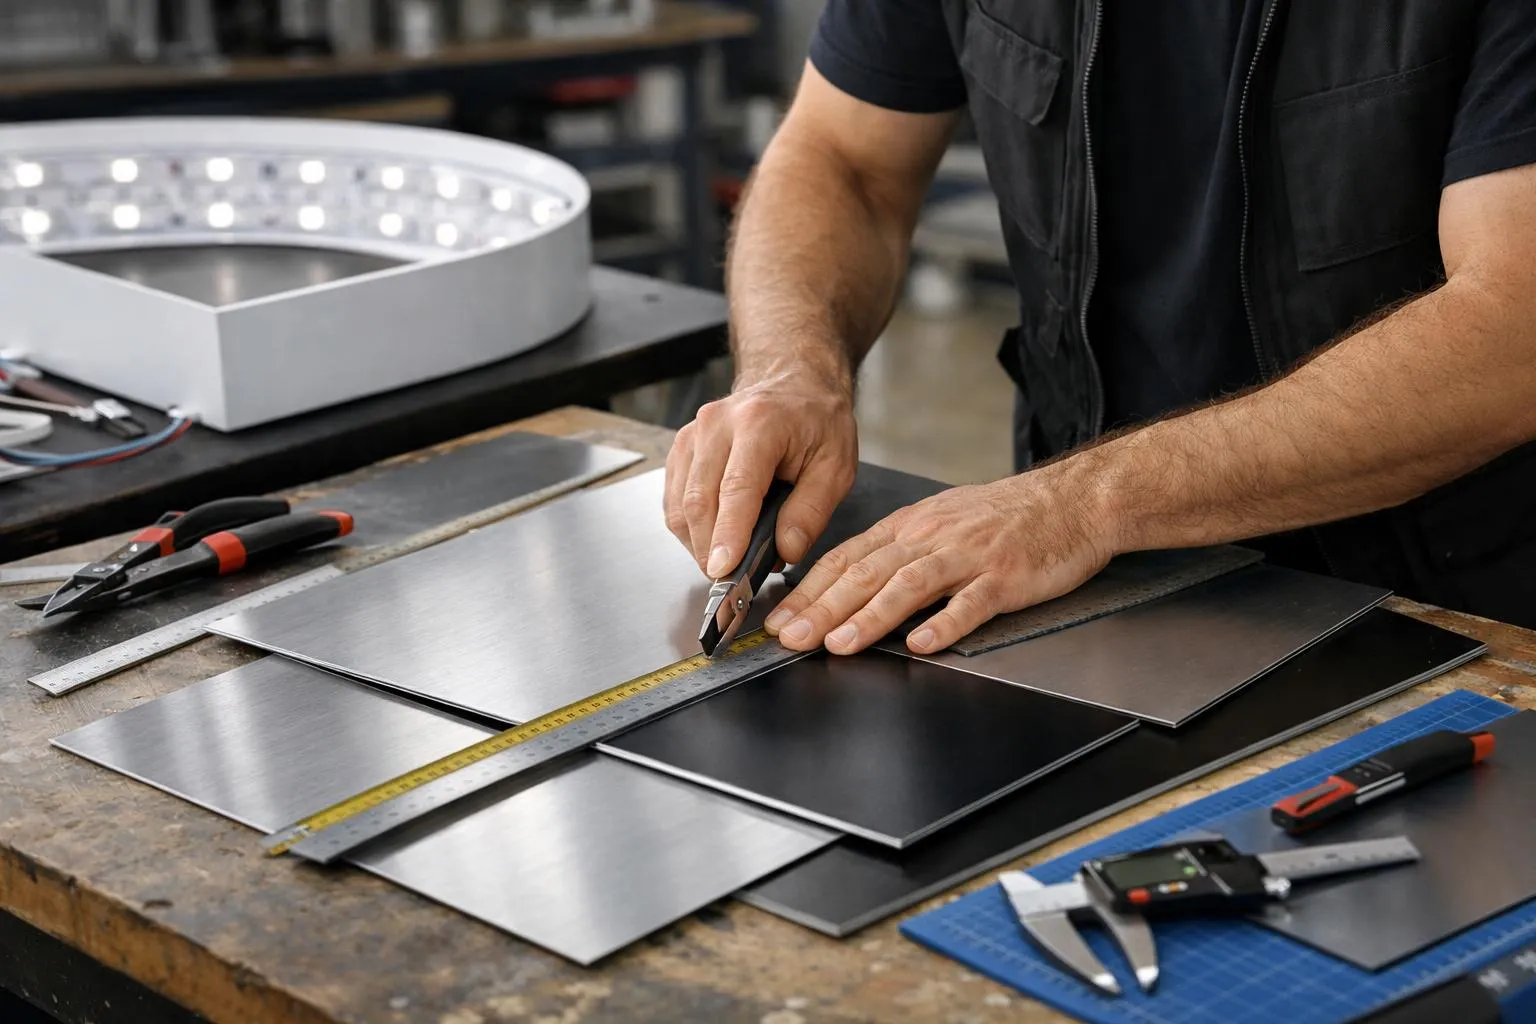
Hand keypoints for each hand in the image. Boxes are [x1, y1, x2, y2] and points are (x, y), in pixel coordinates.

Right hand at [664, 369, 858, 575]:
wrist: (793, 381)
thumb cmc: (816, 420)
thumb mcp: (836, 465)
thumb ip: (812, 511)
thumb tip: (786, 551)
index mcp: (760, 424)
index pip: (735, 489)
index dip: (727, 535)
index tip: (723, 570)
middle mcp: (716, 425)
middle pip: (698, 501)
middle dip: (710, 551)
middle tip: (730, 584)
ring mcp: (692, 435)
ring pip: (679, 505)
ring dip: (699, 543)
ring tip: (729, 560)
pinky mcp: (681, 449)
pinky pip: (673, 500)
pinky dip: (690, 528)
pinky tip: (716, 537)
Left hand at [763, 464, 1116, 654]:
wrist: (1072, 500)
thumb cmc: (1006, 516)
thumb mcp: (941, 521)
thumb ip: (899, 551)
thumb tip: (850, 584)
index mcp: (911, 526)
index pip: (846, 558)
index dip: (808, 590)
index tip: (778, 618)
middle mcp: (931, 537)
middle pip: (866, 573)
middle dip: (822, 608)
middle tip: (789, 636)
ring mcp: (968, 556)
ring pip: (908, 585)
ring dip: (869, 617)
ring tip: (839, 644)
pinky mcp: (1005, 576)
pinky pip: (970, 602)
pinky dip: (944, 623)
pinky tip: (922, 644)